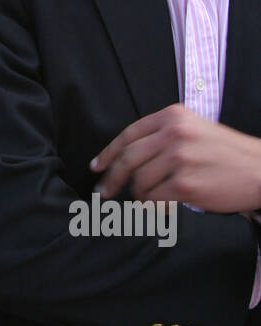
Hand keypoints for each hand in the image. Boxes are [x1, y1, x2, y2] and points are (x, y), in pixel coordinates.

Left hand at [91, 104, 260, 212]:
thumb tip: (126, 157)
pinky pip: (154, 200)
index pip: (128, 134)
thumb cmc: (227, 153)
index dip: (108, 153)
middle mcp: (174, 134)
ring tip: (146, 201)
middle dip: (112, 179)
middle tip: (103, 193)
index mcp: (173, 117)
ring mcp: (180, 159)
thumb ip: (163, 135)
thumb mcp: (195, 129)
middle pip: (128, 159)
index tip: (97, 167)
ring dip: (138, 196)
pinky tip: (158, 208)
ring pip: (139, 182)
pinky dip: (152, 208)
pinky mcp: (186, 184)